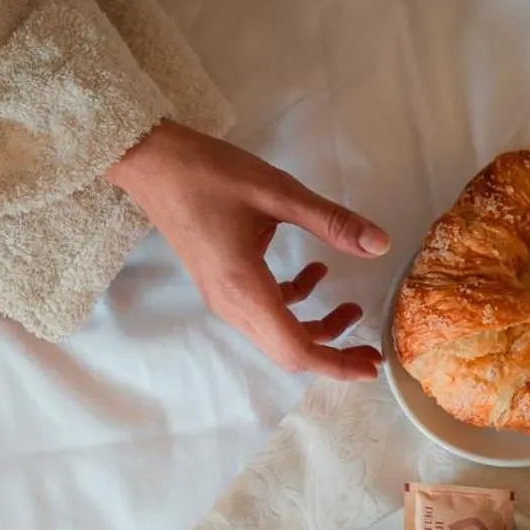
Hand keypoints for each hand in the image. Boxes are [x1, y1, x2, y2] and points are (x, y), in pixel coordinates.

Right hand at [109, 123, 390, 379]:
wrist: (149, 162)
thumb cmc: (208, 173)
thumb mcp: (277, 192)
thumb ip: (331, 221)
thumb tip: (380, 245)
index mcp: (244, 288)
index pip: (296, 348)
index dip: (337, 363)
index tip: (372, 366)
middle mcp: (232, 304)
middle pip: (288, 351)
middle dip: (334, 355)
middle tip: (372, 351)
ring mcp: (223, 297)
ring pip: (277, 334)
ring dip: (316, 328)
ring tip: (351, 307)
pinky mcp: (222, 284)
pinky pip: (264, 311)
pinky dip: (294, 303)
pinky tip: (314, 272)